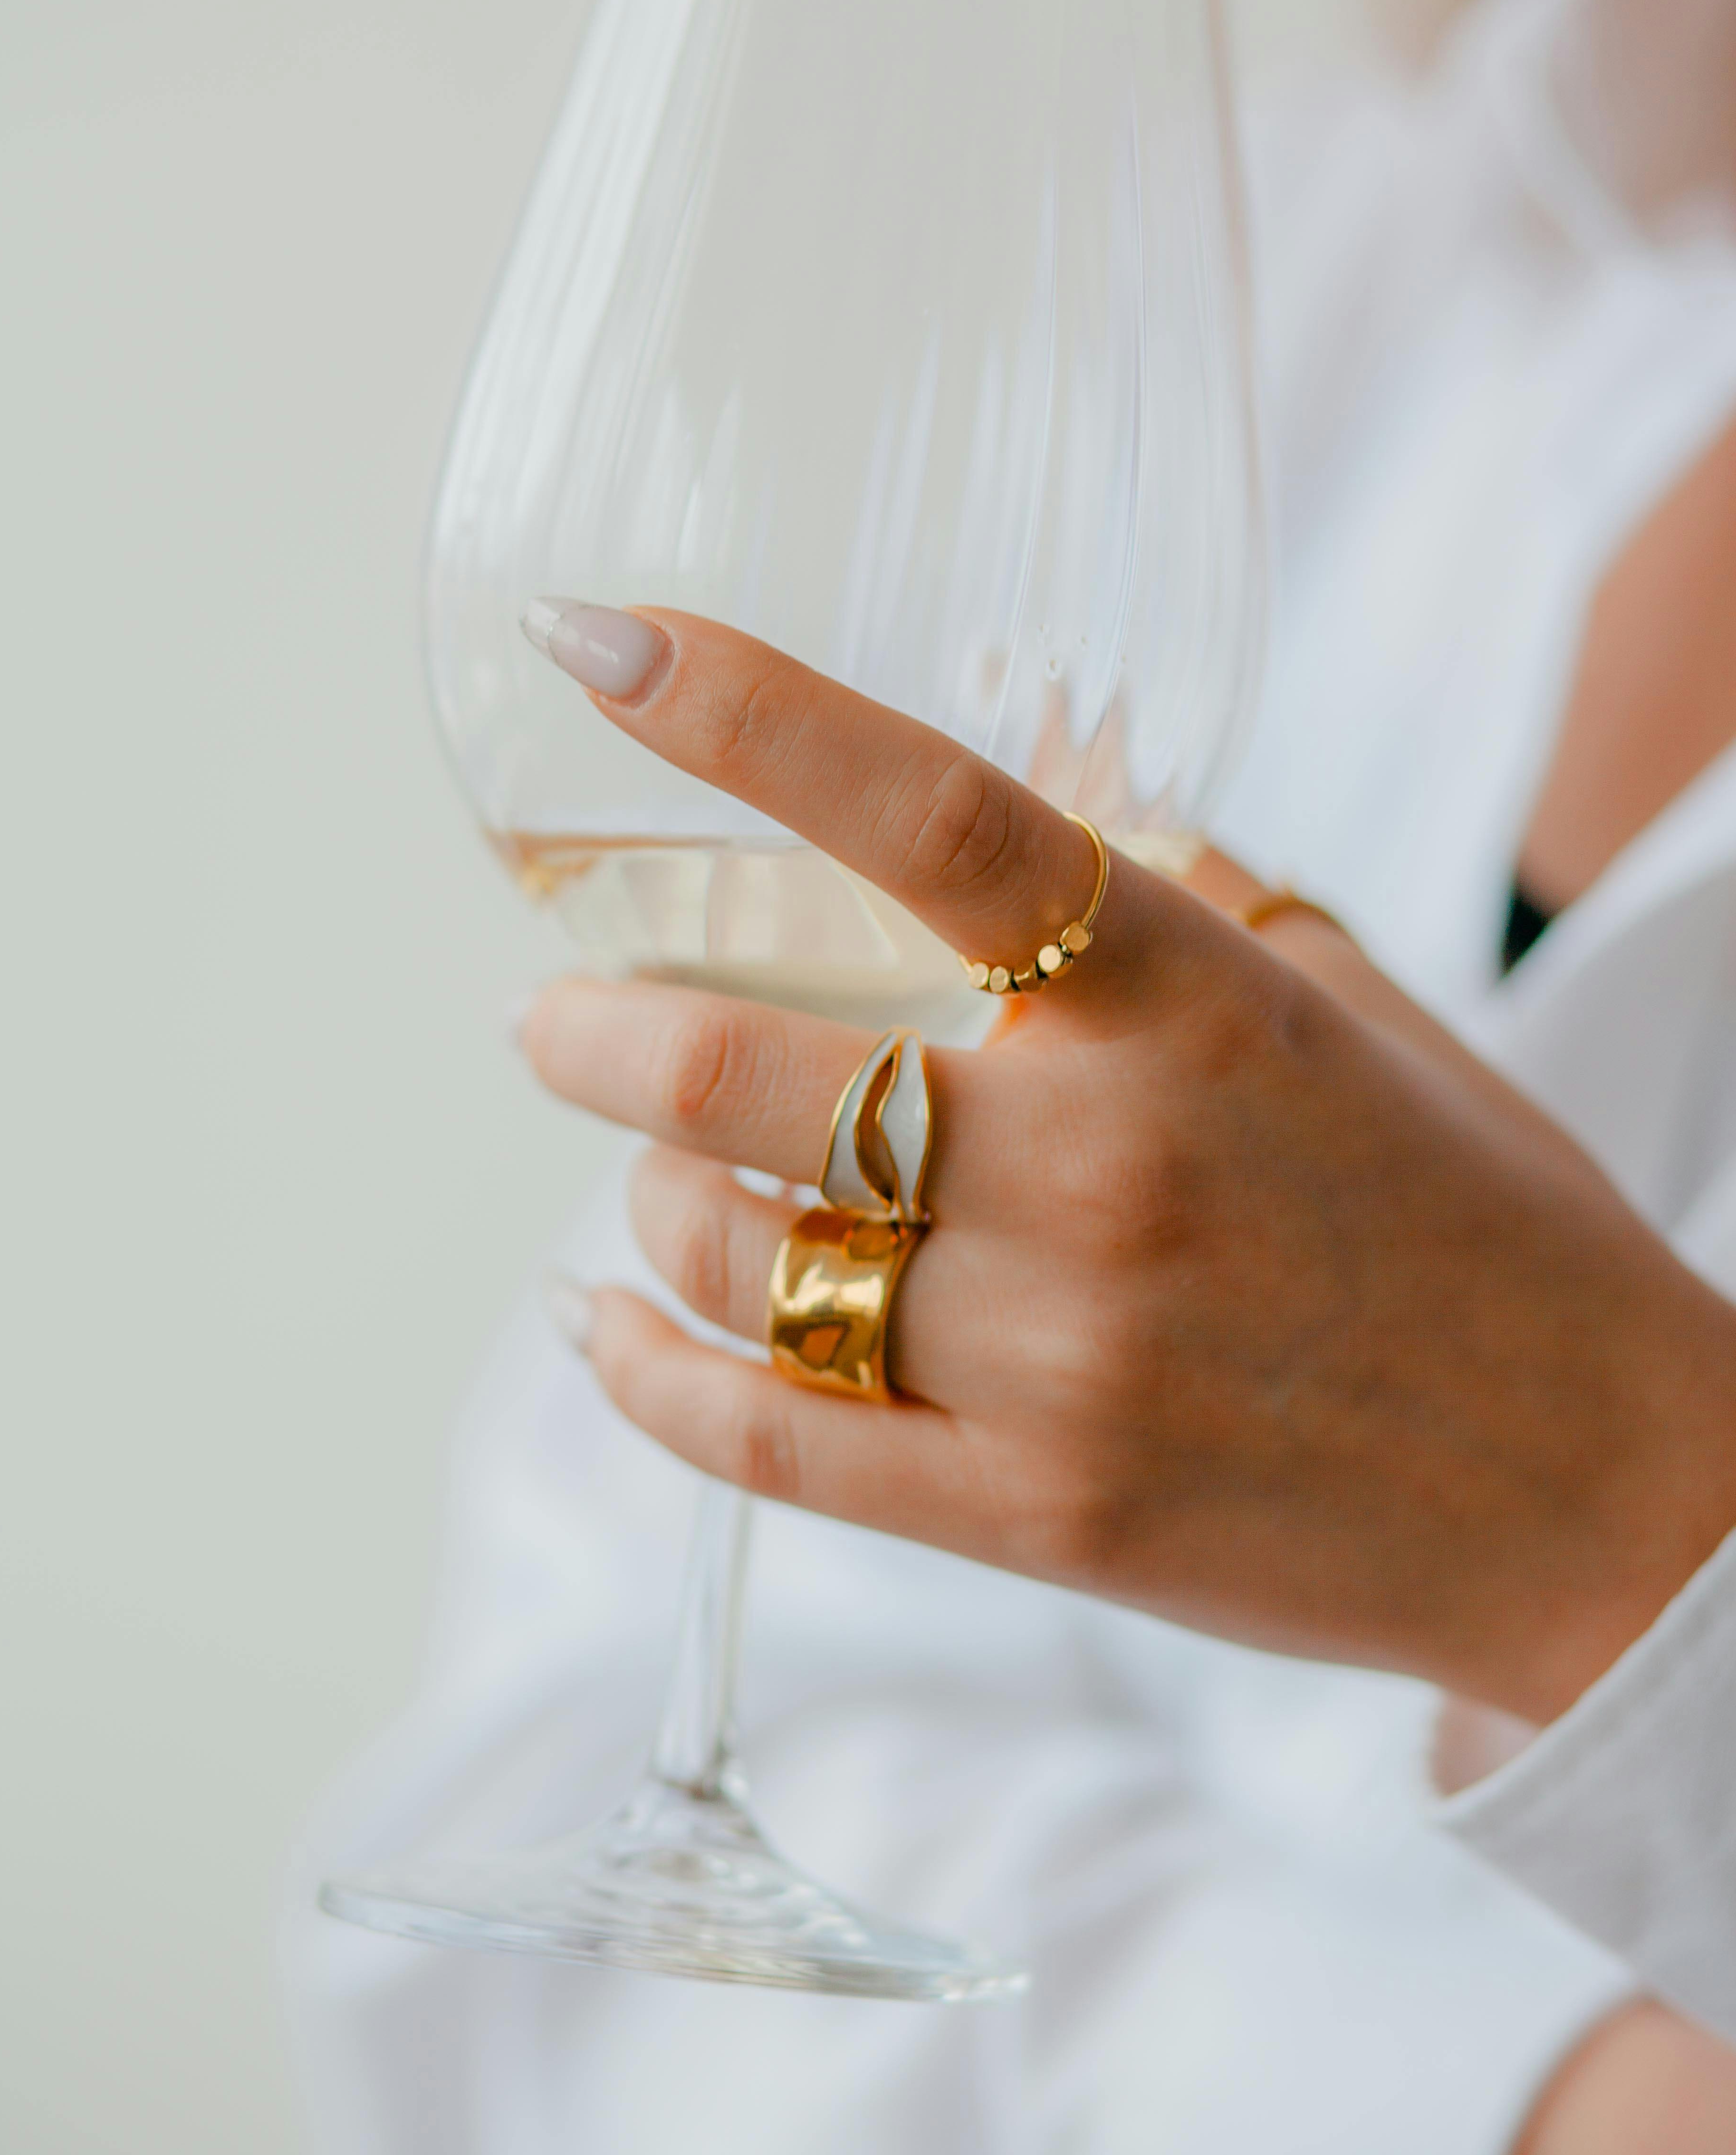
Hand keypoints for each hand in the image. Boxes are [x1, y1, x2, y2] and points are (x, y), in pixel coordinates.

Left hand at [518, 603, 1735, 1722]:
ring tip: (649, 1177)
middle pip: (753, 1073)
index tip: (598, 637)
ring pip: (736, 1259)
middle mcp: (1113, 1167)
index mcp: (1198, 1002)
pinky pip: (764, 1442)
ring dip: (645, 1200)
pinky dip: (643, 1374)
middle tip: (556, 1015)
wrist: (1598, 1495)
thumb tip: (1026, 797)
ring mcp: (1066, 1358)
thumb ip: (1176, 906)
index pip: (934, 814)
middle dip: (600, 1033)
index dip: (744, 711)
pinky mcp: (1037, 1517)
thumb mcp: (1351, 1012)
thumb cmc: (1475, 1223)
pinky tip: (600, 1326)